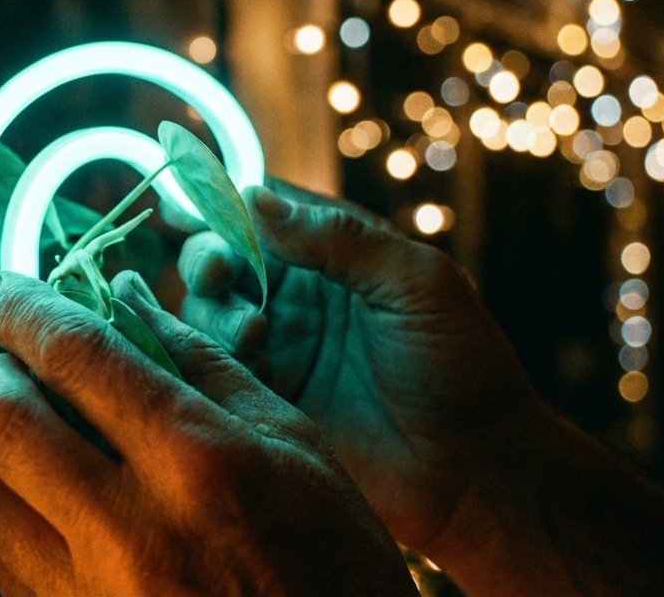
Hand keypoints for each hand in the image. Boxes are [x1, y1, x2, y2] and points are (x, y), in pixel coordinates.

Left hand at [0, 270, 415, 595]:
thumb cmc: (333, 562)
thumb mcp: (297, 447)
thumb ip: (203, 365)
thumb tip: (125, 297)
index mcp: (196, 460)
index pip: (75, 354)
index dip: (21, 307)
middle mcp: (131, 528)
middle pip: (0, 424)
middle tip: (13, 367)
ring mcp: (93, 594)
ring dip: (2, 462)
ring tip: (49, 453)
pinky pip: (6, 571)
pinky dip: (21, 533)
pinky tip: (69, 525)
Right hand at [178, 181, 542, 558]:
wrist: (473, 467)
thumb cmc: (462, 365)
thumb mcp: (415, 282)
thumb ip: (340, 239)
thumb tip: (256, 197)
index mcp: (339, 254)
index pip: (267, 212)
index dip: (224, 204)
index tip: (190, 205)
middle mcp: (301, 294)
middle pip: (223, 258)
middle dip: (207, 259)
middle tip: (215, 274)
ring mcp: (282, 346)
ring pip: (210, 313)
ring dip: (214, 313)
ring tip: (253, 333)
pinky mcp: (269, 398)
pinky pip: (217, 370)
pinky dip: (215, 361)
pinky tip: (254, 368)